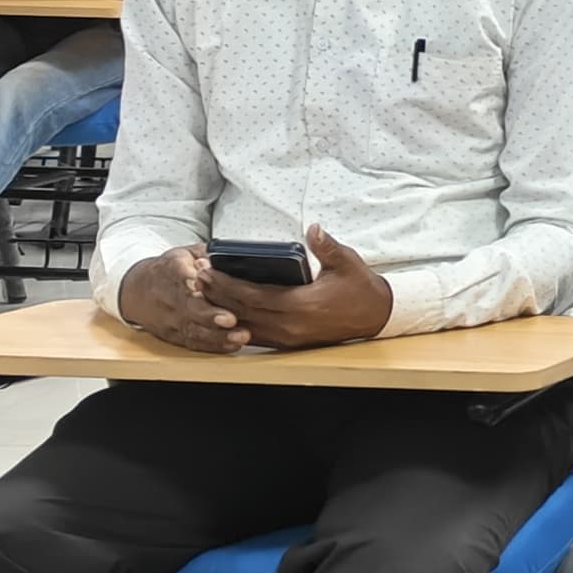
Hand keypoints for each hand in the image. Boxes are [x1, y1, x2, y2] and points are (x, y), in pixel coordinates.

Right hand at [117, 246, 247, 354]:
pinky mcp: (173, 334)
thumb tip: (229, 255)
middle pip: (188, 306)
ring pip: (192, 328)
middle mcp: (168, 295)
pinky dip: (213, 345)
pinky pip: (193, 342)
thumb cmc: (169, 269)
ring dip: (217, 335)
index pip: (179, 275)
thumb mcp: (185, 252)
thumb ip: (208, 252)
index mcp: (171, 269)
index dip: (190, 281)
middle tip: (230, 319)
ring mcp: (170, 318)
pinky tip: (231, 345)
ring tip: (239, 336)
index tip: (202, 284)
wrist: (136, 290)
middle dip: (209, 314)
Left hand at [220, 227, 394, 350]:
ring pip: (244, 326)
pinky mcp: (289, 343)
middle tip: (195, 278)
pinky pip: (254, 335)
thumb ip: (327, 246)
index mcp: (300, 305)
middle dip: (215, 295)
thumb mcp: (347, 263)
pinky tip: (224, 313)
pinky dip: (236, 324)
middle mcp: (289, 325)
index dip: (225, 283)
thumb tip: (313, 229)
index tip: (206, 269)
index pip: (252, 296)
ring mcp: (288, 337)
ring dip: (221, 311)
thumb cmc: (360, 288)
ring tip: (203, 294)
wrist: (377, 316)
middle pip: (241, 312)